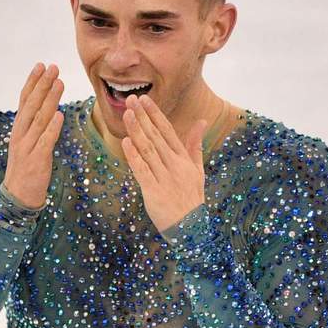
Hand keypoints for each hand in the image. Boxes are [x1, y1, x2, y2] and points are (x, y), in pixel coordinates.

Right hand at [2, 63, 64, 208]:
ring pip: (39, 119)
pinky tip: (59, 114)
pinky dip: (52, 128)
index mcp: (19, 128)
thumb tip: (49, 106)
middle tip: (53, 67)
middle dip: (43, 84)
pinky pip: (45, 141)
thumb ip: (36, 125)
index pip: (25, 100)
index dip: (33, 82)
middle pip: (32, 105)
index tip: (41, 65)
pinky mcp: (37, 160)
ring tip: (59, 83)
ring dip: (50, 99)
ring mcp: (28, 147)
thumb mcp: (28, 143)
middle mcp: (21, 134)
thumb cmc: (26, 168)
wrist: (18, 196)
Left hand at [120, 94, 207, 231]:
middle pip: (156, 137)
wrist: (191, 228)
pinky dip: (134, 156)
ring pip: (148, 150)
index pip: (168, 131)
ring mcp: (165, 178)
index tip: (145, 99)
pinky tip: (126, 142)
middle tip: (131, 100)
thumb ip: (195, 145)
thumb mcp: (198, 170)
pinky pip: (142, 171)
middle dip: (143, 117)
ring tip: (127, 114)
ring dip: (137, 131)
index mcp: (184, 159)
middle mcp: (175, 165)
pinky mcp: (154, 192)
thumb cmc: (192, 198)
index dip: (155, 114)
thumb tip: (202, 121)